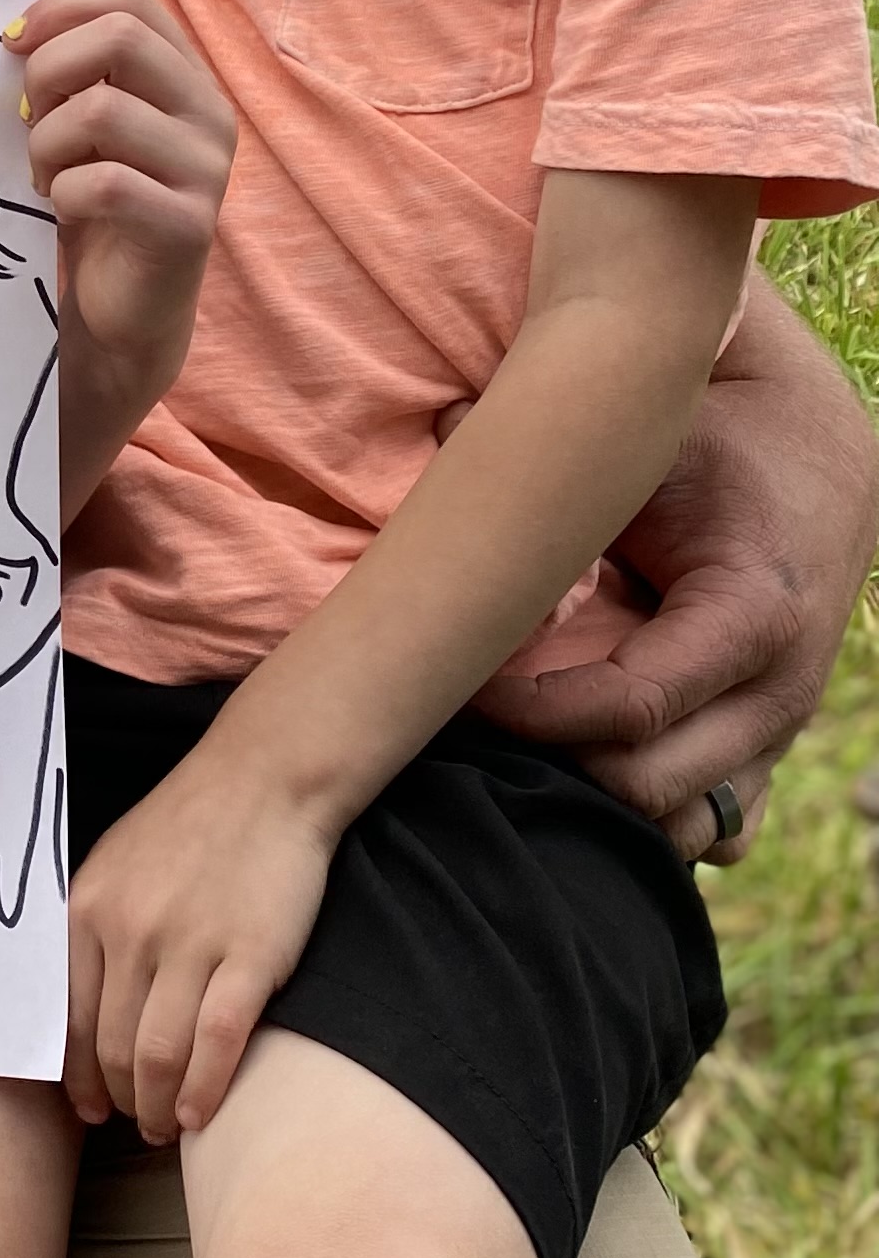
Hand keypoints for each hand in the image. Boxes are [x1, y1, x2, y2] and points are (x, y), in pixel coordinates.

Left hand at [7, 0, 233, 508]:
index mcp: (187, 77)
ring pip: (103, 108)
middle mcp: (210, 113)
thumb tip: (16, 30)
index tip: (11, 43)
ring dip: (47, 140)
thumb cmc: (98, 209)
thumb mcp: (86, 127)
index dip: (61, 8)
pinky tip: (60, 207)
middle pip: (121, 36)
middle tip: (25, 118)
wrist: (126, 313)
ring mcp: (206, 169)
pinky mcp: (188, 225)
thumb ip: (75, 74)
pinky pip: (101, 182)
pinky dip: (61, 190)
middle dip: (48, 70)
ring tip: (45, 174)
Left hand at [67, 754, 333, 1140]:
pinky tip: (199, 1115)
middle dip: (120, 1100)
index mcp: (87, 911)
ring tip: (166, 1128)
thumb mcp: (112, 867)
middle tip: (134, 1125)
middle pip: (112, 1046)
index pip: (69, 1019)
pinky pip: (217, 1043)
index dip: (75, 1077)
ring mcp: (189, 945)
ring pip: (159, 1054)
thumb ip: (90, 931)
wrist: (263, 782)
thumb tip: (73, 1007)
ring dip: (158, 1106)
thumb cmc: (187, 828)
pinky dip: (204, 1090)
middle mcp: (129, 932)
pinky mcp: (249, 957)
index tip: (87, 1110)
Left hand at [470, 275, 875, 856]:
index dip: (530, 711)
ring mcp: (779, 735)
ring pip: (681, 827)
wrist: (816, 460)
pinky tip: (588, 762)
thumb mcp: (654, 445)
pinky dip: (650, 816)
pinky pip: (717, 831)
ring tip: (529, 740)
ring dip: (597, 801)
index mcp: (752, 614)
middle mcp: (780, 693)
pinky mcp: (769, 753)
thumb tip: (442, 426)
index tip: (462, 681)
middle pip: (646, 786)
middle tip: (480, 713)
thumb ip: (560, 456)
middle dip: (552, 761)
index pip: (629, 709)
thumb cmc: (720, 445)